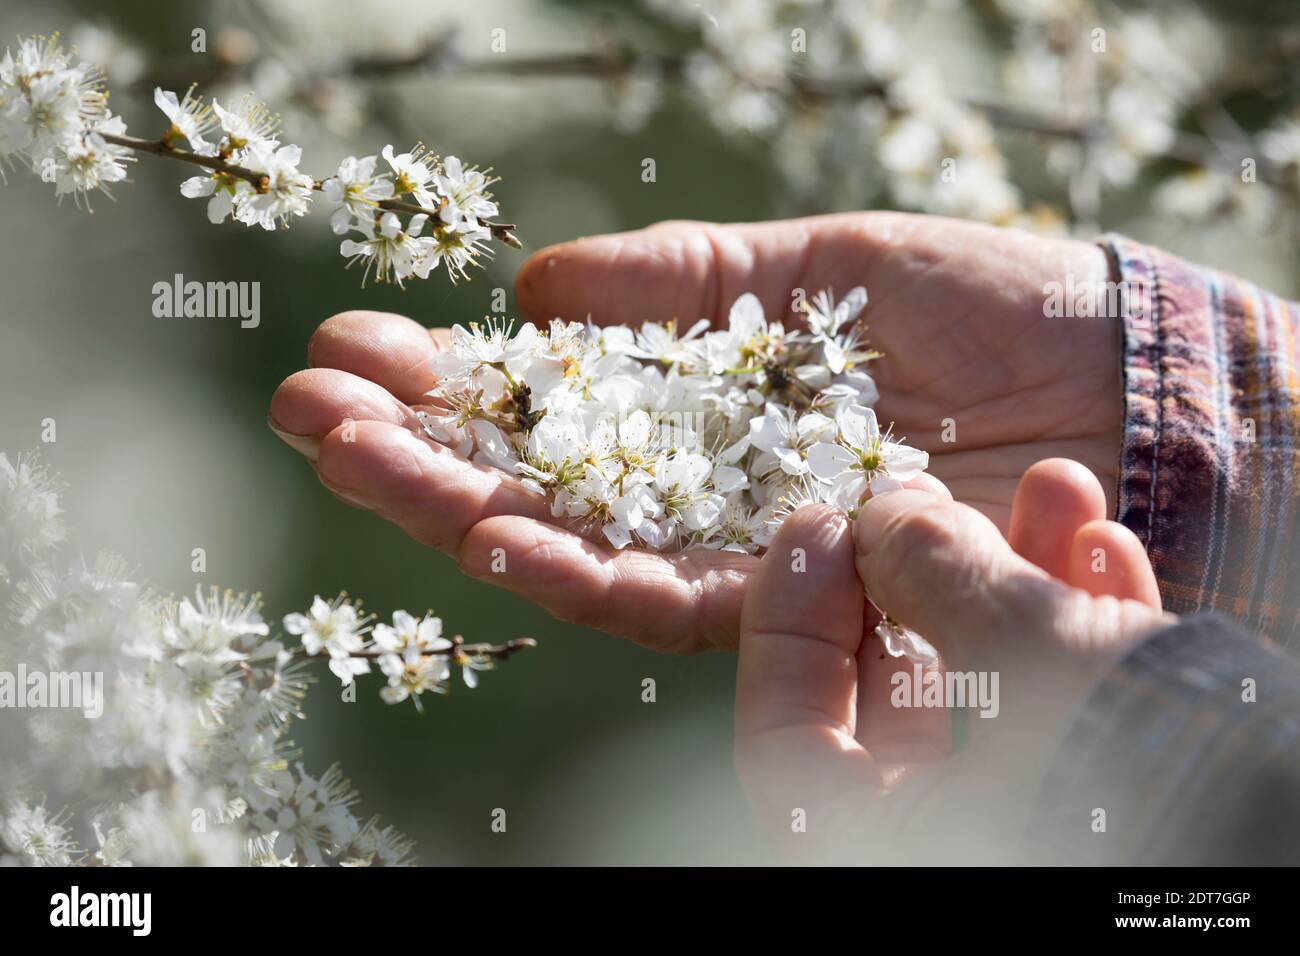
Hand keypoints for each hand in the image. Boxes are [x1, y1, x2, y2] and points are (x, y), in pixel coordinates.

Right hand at [269, 213, 1123, 651]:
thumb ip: (686, 284)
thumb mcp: (821, 263)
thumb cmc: (989, 304)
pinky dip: (582, 568)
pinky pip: (674, 594)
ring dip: (463, 508)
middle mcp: (707, 488)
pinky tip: (494, 533)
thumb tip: (536, 287)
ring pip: (580, 546)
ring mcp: (745, 547)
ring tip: (358, 459)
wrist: (1120, 382)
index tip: (351, 346)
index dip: (450, 384)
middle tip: (307, 406)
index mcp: (706, 401)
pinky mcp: (798, 595)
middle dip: (420, 448)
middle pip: (541, 482)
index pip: (551, 404)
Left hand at [734, 462, 1167, 862]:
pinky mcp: (1119, 787)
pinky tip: (1107, 547)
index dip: (787, 625)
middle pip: (891, 704)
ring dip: (1019, 578)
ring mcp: (1041, 818)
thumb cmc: (1154, 772)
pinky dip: (1087, 622)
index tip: (817, 528)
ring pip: (997, 688)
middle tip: (921, 499)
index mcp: (887, 850)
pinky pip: (1079, 704)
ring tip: (1052, 485)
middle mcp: (953, 842)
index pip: (785, 742)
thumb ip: (940, 582)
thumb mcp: (1036, 661)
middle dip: (917, 582)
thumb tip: (885, 525)